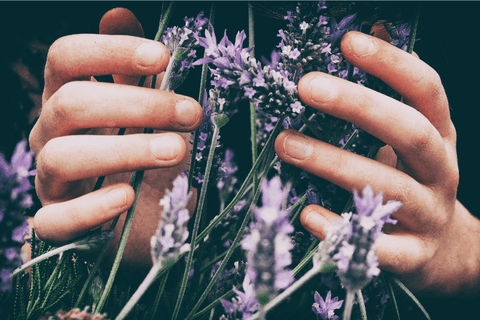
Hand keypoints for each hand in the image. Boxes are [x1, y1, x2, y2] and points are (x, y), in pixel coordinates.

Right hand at [29, 8, 201, 274]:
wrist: (139, 216)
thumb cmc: (141, 155)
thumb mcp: (142, 110)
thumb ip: (130, 68)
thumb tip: (119, 13)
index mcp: (69, 100)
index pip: (65, 59)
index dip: (108, 51)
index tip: (163, 56)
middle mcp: (51, 135)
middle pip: (70, 105)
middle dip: (137, 105)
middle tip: (191, 113)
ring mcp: (51, 181)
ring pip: (62, 157)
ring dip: (126, 150)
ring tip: (178, 150)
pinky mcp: (58, 223)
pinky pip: (55, 221)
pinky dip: (92, 207)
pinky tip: (127, 197)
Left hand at [275, 31, 479, 296]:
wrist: (449, 252)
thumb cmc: (417, 183)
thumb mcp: (415, 137)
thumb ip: (394, 91)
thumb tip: (372, 30)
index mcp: (439, 137)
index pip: (425, 91)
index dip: (391, 63)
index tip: (348, 42)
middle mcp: (439, 171)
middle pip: (409, 132)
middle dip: (358, 105)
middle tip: (306, 87)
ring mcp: (428, 214)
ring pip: (387, 186)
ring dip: (333, 162)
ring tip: (285, 143)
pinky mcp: (412, 255)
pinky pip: (378, 246)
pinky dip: (340, 229)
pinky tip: (307, 214)